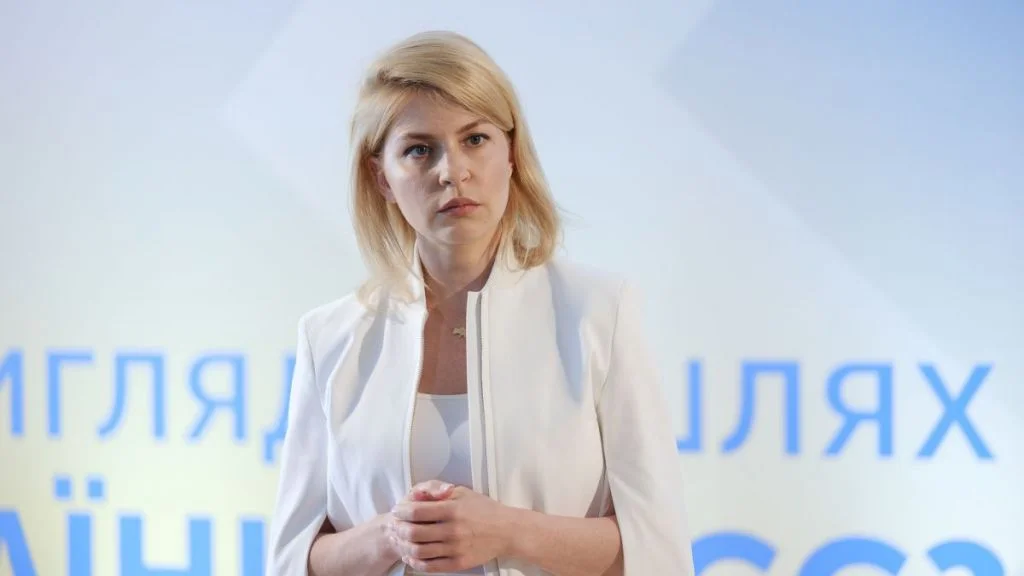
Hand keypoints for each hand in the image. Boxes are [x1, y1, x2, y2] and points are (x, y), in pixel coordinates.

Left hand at [388, 480, 513, 571]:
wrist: (507, 531)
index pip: (416, 511)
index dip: (402, 511)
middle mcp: (453, 530)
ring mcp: (455, 549)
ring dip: (404, 545)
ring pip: (419, 551)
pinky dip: (415, 562)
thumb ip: (438, 491)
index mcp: (452, 509)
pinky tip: (411, 555)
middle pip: (414, 533)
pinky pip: (430, 566)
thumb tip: (416, 495)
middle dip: (399, 529)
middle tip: (395, 525)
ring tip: (401, 540)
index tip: (397, 510)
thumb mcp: (462, 492)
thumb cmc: (483, 509)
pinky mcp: (458, 563)